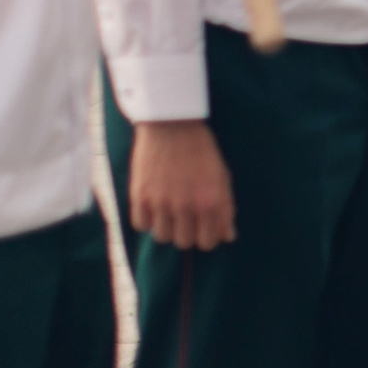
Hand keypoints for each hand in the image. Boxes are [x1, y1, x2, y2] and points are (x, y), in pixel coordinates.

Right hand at [130, 120, 235, 249]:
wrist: (172, 124)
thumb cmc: (201, 150)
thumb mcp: (222, 176)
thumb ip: (226, 208)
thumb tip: (228, 236)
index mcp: (211, 202)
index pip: (208, 242)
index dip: (206, 236)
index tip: (202, 226)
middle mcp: (187, 206)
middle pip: (184, 242)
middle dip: (187, 232)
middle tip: (185, 216)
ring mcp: (161, 202)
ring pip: (163, 237)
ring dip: (166, 227)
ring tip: (168, 211)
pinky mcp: (140, 196)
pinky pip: (141, 225)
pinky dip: (147, 219)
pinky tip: (153, 206)